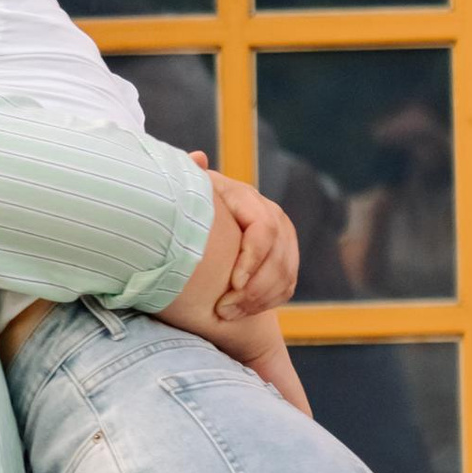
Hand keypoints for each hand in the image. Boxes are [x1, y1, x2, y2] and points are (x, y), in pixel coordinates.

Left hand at [201, 167, 297, 317]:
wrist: (198, 224)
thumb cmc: (185, 208)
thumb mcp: (186, 192)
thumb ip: (188, 177)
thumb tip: (197, 158)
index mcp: (247, 198)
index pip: (265, 228)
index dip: (253, 258)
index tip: (233, 282)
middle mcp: (272, 216)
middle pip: (279, 257)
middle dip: (254, 289)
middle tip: (224, 309)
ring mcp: (283, 239)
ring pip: (285, 275)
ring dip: (258, 301)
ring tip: (226, 314)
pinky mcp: (285, 260)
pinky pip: (286, 286)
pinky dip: (266, 304)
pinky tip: (239, 313)